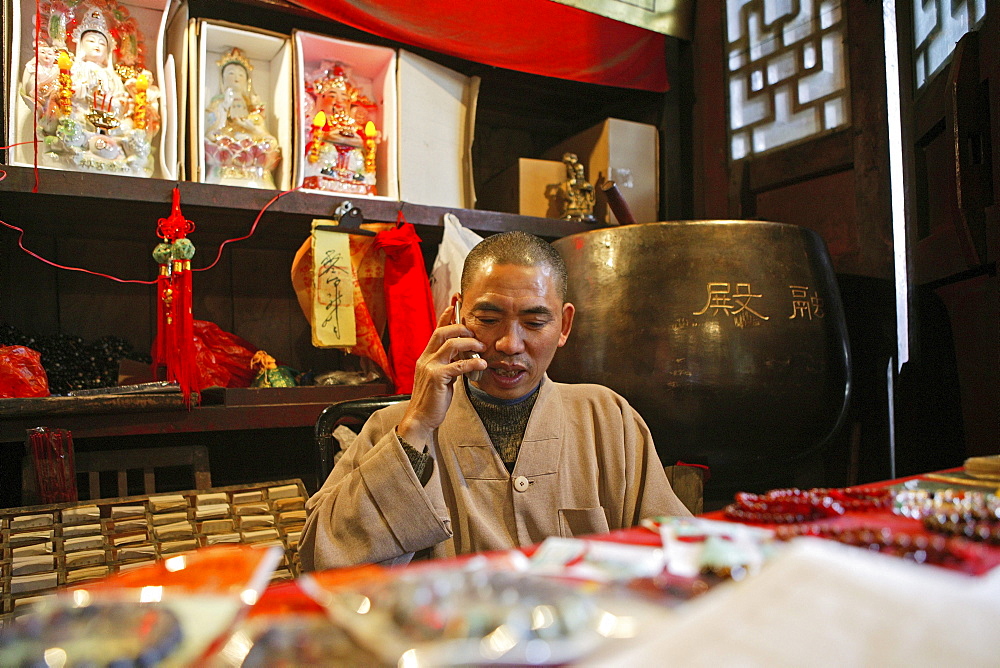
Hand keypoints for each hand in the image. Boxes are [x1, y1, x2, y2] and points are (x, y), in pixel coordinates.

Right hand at [397, 302, 486, 447]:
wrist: (421, 418)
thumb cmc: (432, 400)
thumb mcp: (440, 378)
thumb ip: (448, 365)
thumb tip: (464, 356)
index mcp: (426, 357)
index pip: (437, 330)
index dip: (446, 316)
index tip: (456, 304)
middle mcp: (425, 358)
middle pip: (443, 332)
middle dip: (461, 328)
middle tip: (476, 333)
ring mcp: (430, 367)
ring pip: (451, 344)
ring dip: (470, 343)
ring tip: (482, 348)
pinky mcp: (437, 378)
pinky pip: (458, 365)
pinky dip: (473, 363)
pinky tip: (482, 365)